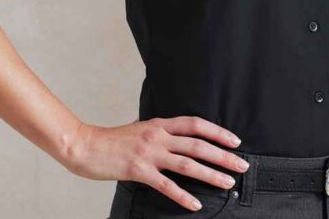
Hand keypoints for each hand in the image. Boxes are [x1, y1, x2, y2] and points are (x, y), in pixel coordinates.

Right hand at [64, 116, 249, 211]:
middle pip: (198, 144)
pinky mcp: (139, 171)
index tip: (235, 141)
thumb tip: (177, 137)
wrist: (86, 146)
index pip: (195, 124)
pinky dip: (183, 196)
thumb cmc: (113, 140)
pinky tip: (196, 205)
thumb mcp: (140, 129)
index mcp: (159, 124)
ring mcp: (149, 153)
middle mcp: (158, 136)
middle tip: (242, 165)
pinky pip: (167, 185)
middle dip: (223, 155)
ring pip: (188, 164)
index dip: (217, 131)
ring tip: (227, 182)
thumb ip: (159, 133)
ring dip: (211, 174)